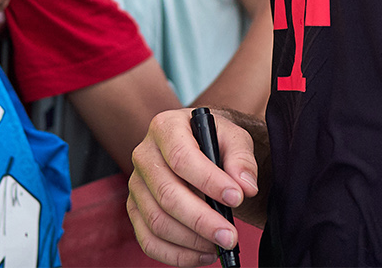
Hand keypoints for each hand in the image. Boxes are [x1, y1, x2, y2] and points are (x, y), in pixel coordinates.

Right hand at [127, 109, 258, 266]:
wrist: (199, 147)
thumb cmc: (216, 142)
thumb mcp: (234, 138)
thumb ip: (242, 159)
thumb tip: (245, 187)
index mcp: (166, 127)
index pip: (181, 157)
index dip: (209, 181)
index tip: (237, 198)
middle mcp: (144, 155)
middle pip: (167, 195)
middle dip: (202, 220)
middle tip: (231, 236)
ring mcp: (136, 185)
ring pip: (157, 222)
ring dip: (192, 241)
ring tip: (221, 244)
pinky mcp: (135, 210)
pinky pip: (148, 241)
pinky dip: (177, 255)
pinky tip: (205, 254)